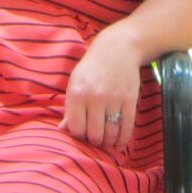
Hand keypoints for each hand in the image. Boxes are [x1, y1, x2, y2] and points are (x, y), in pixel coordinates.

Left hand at [62, 32, 143, 152]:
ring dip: (108, 142)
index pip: (76, 128)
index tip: (83, 133)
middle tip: (96, 139)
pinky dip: (123, 139)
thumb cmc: (92, 69)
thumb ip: (69, 107)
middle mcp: (94, 97)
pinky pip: (127, 126)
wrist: (117, 49)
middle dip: (95, 141)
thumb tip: (62, 130)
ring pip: (111, 132)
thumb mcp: (75, 83)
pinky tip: (119, 143)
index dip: (79, 135)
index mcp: (77, 93)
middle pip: (94, 134)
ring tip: (106, 142)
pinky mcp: (130, 99)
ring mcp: (113, 98)